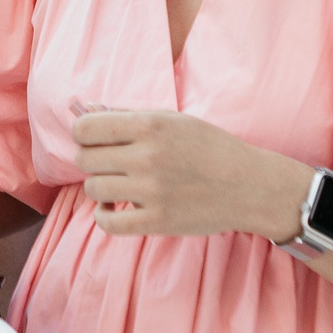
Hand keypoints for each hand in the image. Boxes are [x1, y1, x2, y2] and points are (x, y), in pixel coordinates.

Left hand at [69, 108, 310, 239]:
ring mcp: (151, 191)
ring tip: (118, 186)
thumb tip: (84, 109)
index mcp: (150, 125)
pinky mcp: (156, 221)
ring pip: (93, 189)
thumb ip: (127, 115)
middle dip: (92, 161)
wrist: (249, 185)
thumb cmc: (209, 148)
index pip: (85, 128)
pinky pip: (106, 223)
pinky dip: (104, 216)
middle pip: (85, 159)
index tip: (94, 140)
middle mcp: (148, 156)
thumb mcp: (173, 120)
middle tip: (111, 164)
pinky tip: (115, 208)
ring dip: (100, 188)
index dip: (83, 134)